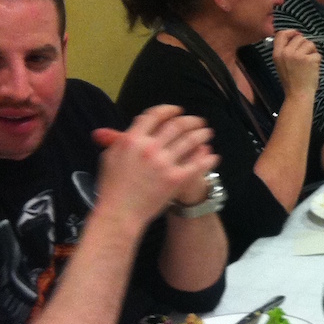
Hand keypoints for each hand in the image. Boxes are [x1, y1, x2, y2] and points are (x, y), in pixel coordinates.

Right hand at [92, 105, 219, 228]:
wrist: (120, 213)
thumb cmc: (112, 186)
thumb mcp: (110, 157)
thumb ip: (118, 139)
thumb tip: (124, 125)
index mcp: (132, 139)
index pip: (154, 116)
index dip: (168, 110)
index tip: (177, 110)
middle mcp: (149, 148)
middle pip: (176, 126)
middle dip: (191, 121)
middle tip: (199, 121)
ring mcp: (164, 163)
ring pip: (190, 141)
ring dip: (202, 135)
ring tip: (208, 133)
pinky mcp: (175, 179)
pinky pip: (197, 164)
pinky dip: (207, 158)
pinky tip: (213, 156)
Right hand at [271, 28, 320, 99]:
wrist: (298, 94)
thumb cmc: (291, 81)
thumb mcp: (281, 64)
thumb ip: (286, 51)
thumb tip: (297, 37)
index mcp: (277, 54)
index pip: (281, 34)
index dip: (291, 32)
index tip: (297, 35)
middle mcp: (286, 52)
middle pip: (299, 37)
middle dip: (305, 45)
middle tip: (306, 56)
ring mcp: (298, 56)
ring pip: (310, 44)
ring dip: (312, 51)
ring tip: (309, 63)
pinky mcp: (309, 59)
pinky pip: (317, 54)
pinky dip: (318, 60)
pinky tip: (313, 69)